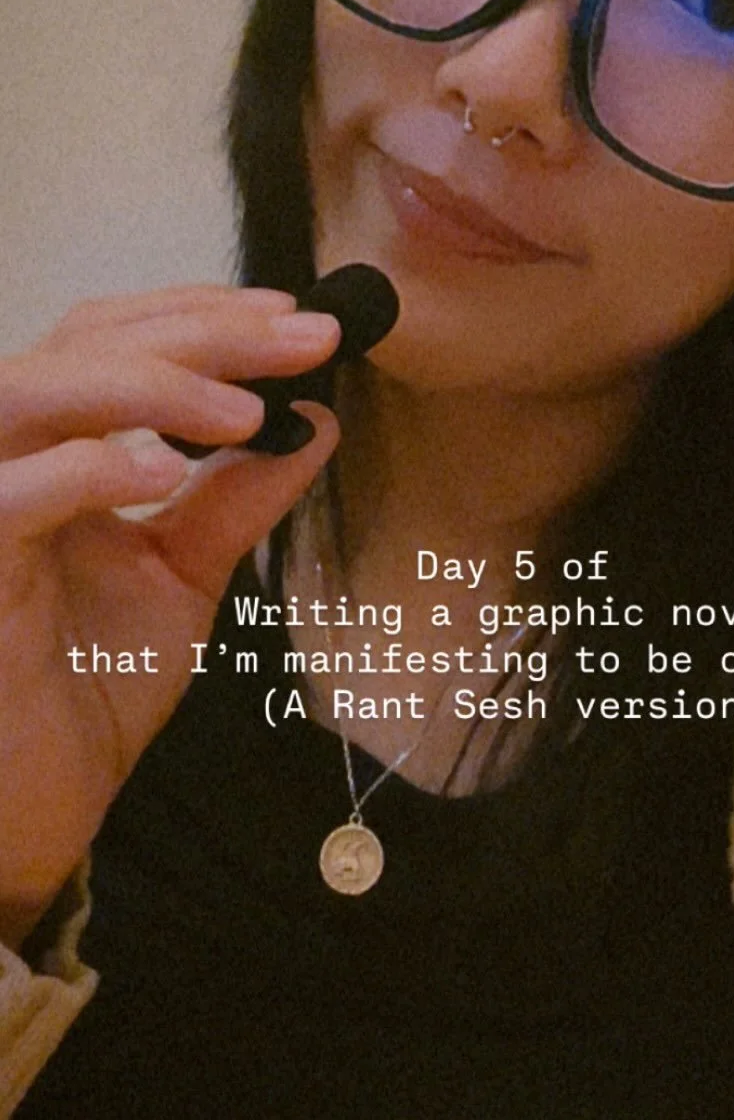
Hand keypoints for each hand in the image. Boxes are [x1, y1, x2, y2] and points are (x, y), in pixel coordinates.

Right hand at [0, 284, 339, 948]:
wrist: (38, 806)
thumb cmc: (89, 690)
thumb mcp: (185, 576)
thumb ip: (237, 497)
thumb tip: (316, 421)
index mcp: (50, 445)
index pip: (111, 336)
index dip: (204, 314)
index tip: (306, 323)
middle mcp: (3, 457)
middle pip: (80, 338)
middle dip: (204, 331)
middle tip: (308, 340)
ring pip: (29, 388)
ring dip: (147, 381)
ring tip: (245, 410)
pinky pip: (7, 497)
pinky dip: (86, 471)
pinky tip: (164, 475)